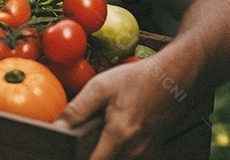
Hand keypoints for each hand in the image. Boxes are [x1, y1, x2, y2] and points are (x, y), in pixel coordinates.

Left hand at [58, 55, 190, 159]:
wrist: (172, 77)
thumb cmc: (137, 79)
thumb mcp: (101, 87)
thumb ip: (77, 109)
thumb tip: (57, 127)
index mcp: (120, 135)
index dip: (77, 158)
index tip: (68, 151)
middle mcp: (135, 150)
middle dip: (90, 154)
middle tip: (81, 139)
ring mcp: (145, 152)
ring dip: (103, 151)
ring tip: (98, 133)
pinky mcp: (150, 150)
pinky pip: (128, 156)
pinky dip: (116, 149)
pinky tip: (113, 132)